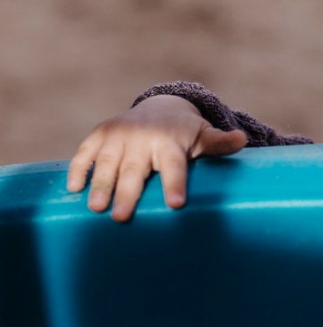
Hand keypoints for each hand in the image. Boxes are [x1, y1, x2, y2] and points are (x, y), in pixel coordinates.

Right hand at [66, 95, 247, 221]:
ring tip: (96, 208)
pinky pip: (85, 152)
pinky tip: (73, 188)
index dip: (175, 184)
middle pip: (136, 169)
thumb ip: (221, 142)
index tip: (176, 204)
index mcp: (171, 142)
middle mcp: (143, 138)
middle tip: (121, 217)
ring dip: (100, 184)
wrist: (159, 109)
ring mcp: (119, 136)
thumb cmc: (185, 134)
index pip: (174, 166)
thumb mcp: (204, 137)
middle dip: (128, 192)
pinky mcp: (100, 135)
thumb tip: (244, 140)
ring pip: (108, 162)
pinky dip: (78, 168)